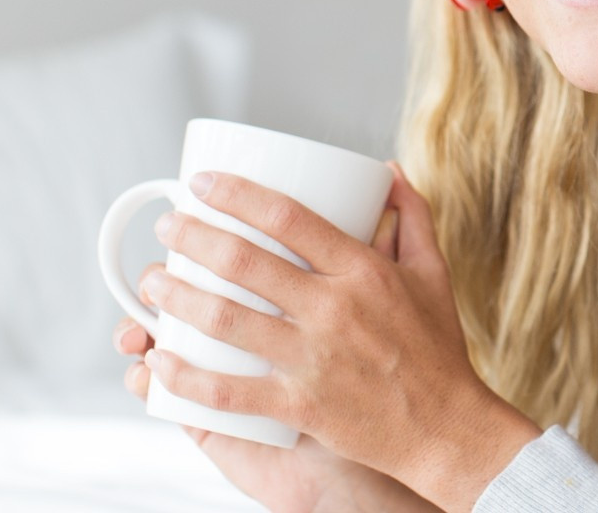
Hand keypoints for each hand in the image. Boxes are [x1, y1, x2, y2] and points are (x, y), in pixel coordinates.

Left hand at [116, 208, 440, 512]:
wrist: (445, 427)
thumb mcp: (433, 273)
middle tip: (168, 226)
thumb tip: (388, 171)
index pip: (290, 217)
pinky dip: (185, 376)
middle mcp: (335, 310)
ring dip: (177, 297)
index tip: (202, 182)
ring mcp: (314, 359)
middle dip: (193, 237)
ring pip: (227, 320)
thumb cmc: (436, 349)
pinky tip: (159, 360)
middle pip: (245, 262)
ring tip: (152, 283)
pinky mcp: (300, 406)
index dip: (238, 194)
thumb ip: (412, 216)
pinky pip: (228, 391)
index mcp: (364, 271)